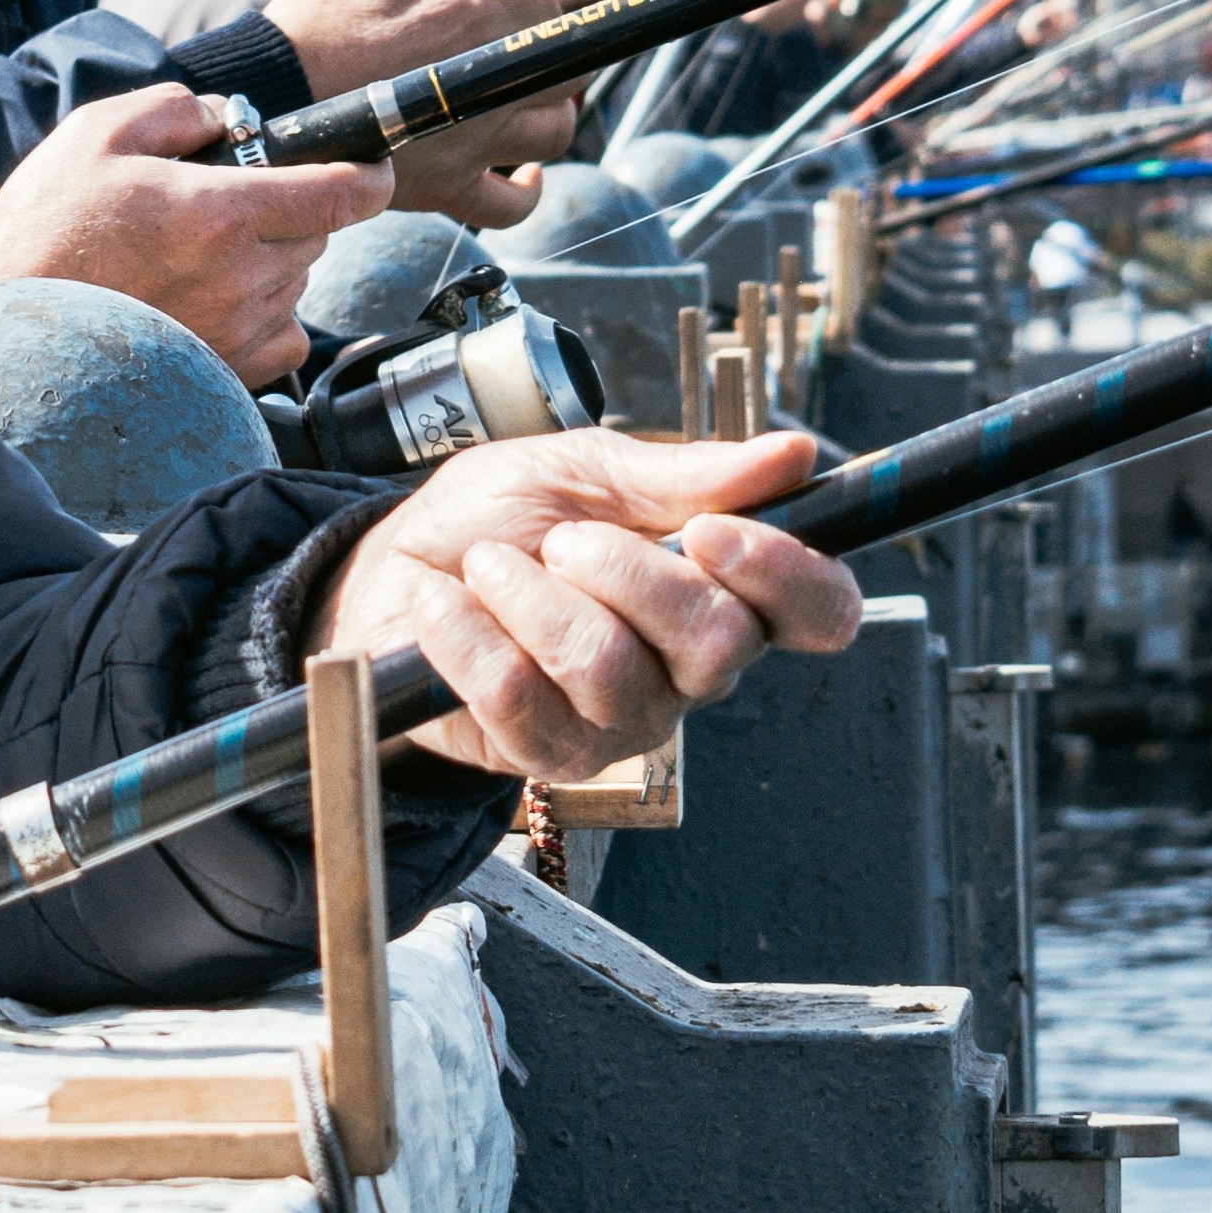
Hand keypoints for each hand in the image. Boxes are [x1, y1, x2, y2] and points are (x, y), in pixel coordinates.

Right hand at [0, 80, 387, 386]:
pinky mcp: (228, 372)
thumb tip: (224, 116)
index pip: (343, 193)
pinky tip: (215, 298)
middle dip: (286, 208)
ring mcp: (239, 331)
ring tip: (198, 253)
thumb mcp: (98, 134)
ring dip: (270, 259)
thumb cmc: (47, 231)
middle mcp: (245, 278)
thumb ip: (176, 108)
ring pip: (297, 281)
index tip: (369, 165)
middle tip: (220, 201)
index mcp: (225, 213)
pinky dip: (266, 312)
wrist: (11, 330)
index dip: (368, 172)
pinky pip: (284, 334)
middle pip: (316, 233)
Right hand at [264, 0, 583, 220]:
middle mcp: (489, 84)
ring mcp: (474, 143)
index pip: (548, 3)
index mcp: (472, 16)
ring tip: (516, 97)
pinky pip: (514, 204)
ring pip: (556, 131)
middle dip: (546, 50)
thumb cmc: (314, 24)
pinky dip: (528, 188)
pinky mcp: (449, 188)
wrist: (269, 98)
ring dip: (546, 110)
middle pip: (566, 68)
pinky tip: (525, 169)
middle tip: (513, 45)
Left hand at [311, 425, 859, 781]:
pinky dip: (470, 632)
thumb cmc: (498, 519)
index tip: (713, 531)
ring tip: (489, 567)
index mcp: (721, 591)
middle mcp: (690, 671)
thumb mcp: (587, 470)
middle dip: (627, 571)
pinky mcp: (545, 757)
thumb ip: (687, 474)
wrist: (392, 568)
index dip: (786, 575)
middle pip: (718, 642)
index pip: (818, 612)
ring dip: (530, 594)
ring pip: (608, 666)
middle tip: (562, 538)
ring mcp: (621, 723)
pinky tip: (449, 607)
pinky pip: (521, 697)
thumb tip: (791, 455)